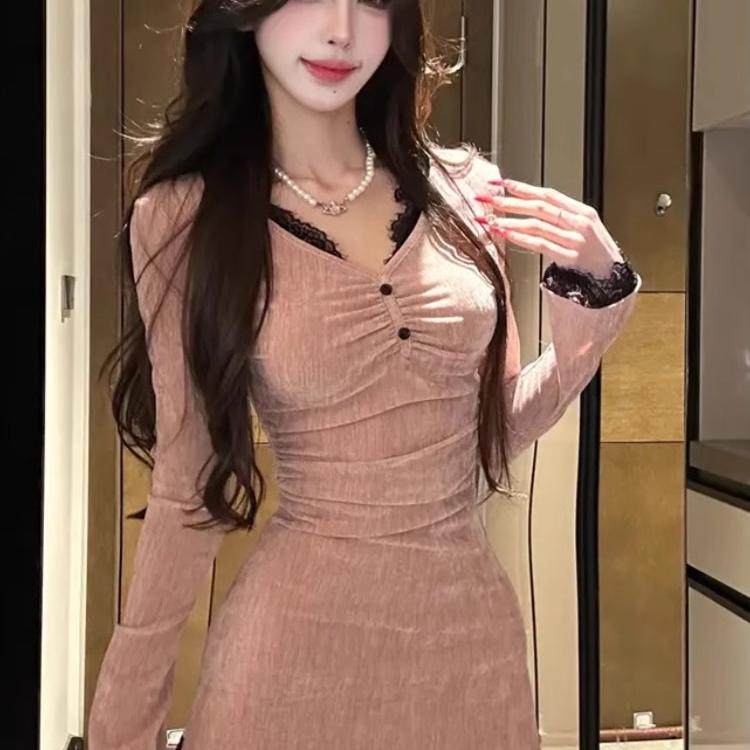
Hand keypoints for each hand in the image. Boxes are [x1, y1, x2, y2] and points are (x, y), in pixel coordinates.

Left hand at [474, 177, 624, 278]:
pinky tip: (505, 235)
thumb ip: (562, 217)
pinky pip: (540, 245)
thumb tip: (532, 208)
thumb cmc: (597, 253)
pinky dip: (520, 239)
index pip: (548, 194)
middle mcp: (579, 222)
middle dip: (509, 202)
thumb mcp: (584, 228)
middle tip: (487, 197)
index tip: (502, 183)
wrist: (613, 277)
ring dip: (509, 222)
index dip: (523, 187)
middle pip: (538, 207)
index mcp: (582, 211)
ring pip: (536, 225)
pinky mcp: (569, 257)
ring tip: (489, 219)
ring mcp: (574, 240)